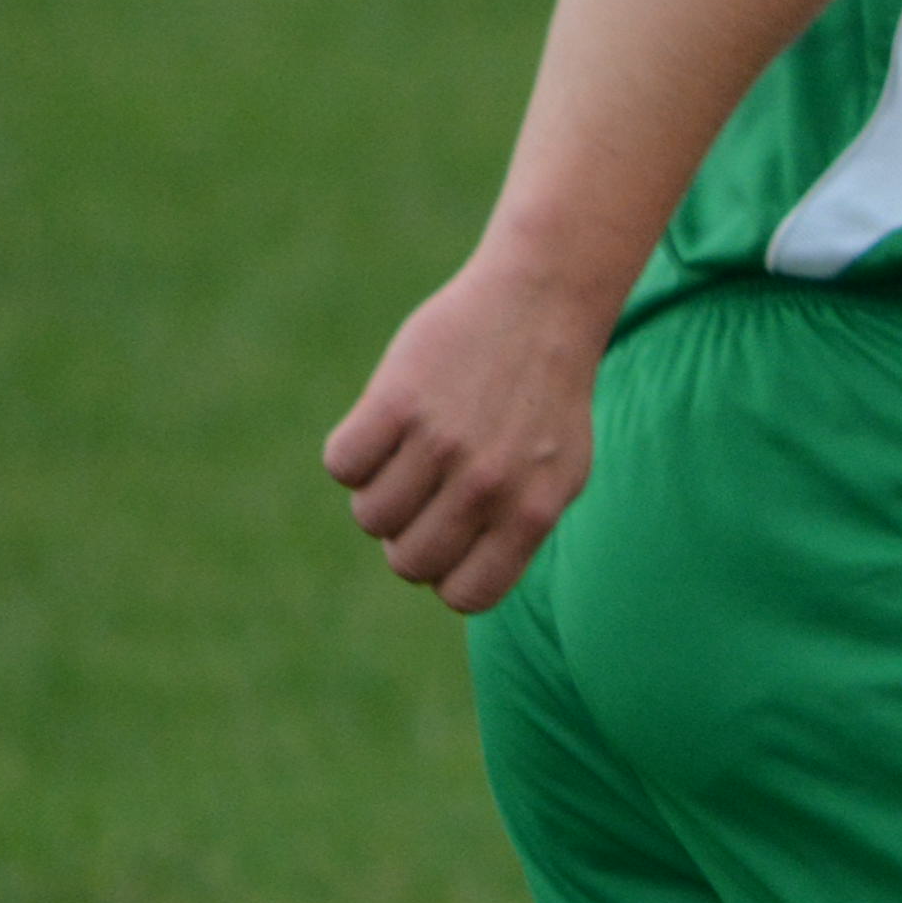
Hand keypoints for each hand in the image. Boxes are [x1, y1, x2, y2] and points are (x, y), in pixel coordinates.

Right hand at [323, 252, 616, 613]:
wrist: (540, 306)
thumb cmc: (545, 400)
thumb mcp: (559, 476)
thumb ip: (516, 532)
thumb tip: (454, 584)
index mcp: (534, 511)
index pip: (467, 596)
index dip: (445, 576)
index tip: (447, 541)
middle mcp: (490, 485)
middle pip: (409, 561)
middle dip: (406, 539)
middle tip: (423, 496)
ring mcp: (443, 443)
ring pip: (370, 517)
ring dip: (378, 493)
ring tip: (409, 454)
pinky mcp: (397, 402)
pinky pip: (342, 466)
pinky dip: (352, 453)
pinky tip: (384, 427)